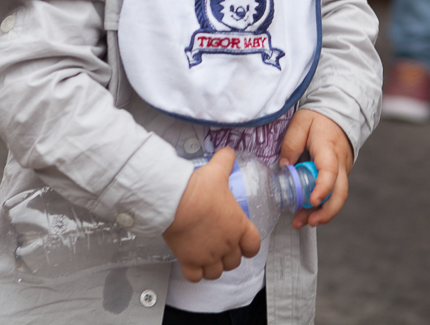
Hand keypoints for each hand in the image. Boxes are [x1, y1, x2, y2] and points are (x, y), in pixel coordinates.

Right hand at [163, 147, 260, 281]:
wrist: (176, 201)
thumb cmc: (198, 190)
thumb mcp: (217, 171)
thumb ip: (225, 162)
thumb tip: (227, 153)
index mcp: (238, 226)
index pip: (253, 246)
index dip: (249, 246)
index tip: (244, 243)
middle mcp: (226, 244)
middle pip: (235, 261)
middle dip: (230, 256)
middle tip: (222, 247)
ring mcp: (208, 255)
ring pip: (217, 272)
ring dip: (214, 266)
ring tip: (208, 257)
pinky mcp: (189, 260)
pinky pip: (196, 276)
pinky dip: (195, 273)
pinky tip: (192, 263)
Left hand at [279, 109, 353, 229]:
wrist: (337, 114)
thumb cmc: (318, 119)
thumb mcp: (300, 123)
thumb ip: (291, 144)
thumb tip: (285, 167)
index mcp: (329, 150)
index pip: (330, 172)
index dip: (322, 188)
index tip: (312, 200)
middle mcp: (340, 164)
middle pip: (340, 193)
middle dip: (326, 211)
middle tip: (309, 221)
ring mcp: (342, 172)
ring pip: (336, 198)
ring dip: (321, 213)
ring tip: (301, 222)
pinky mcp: (339, 176)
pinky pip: (333, 194)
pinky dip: (321, 205)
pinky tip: (306, 213)